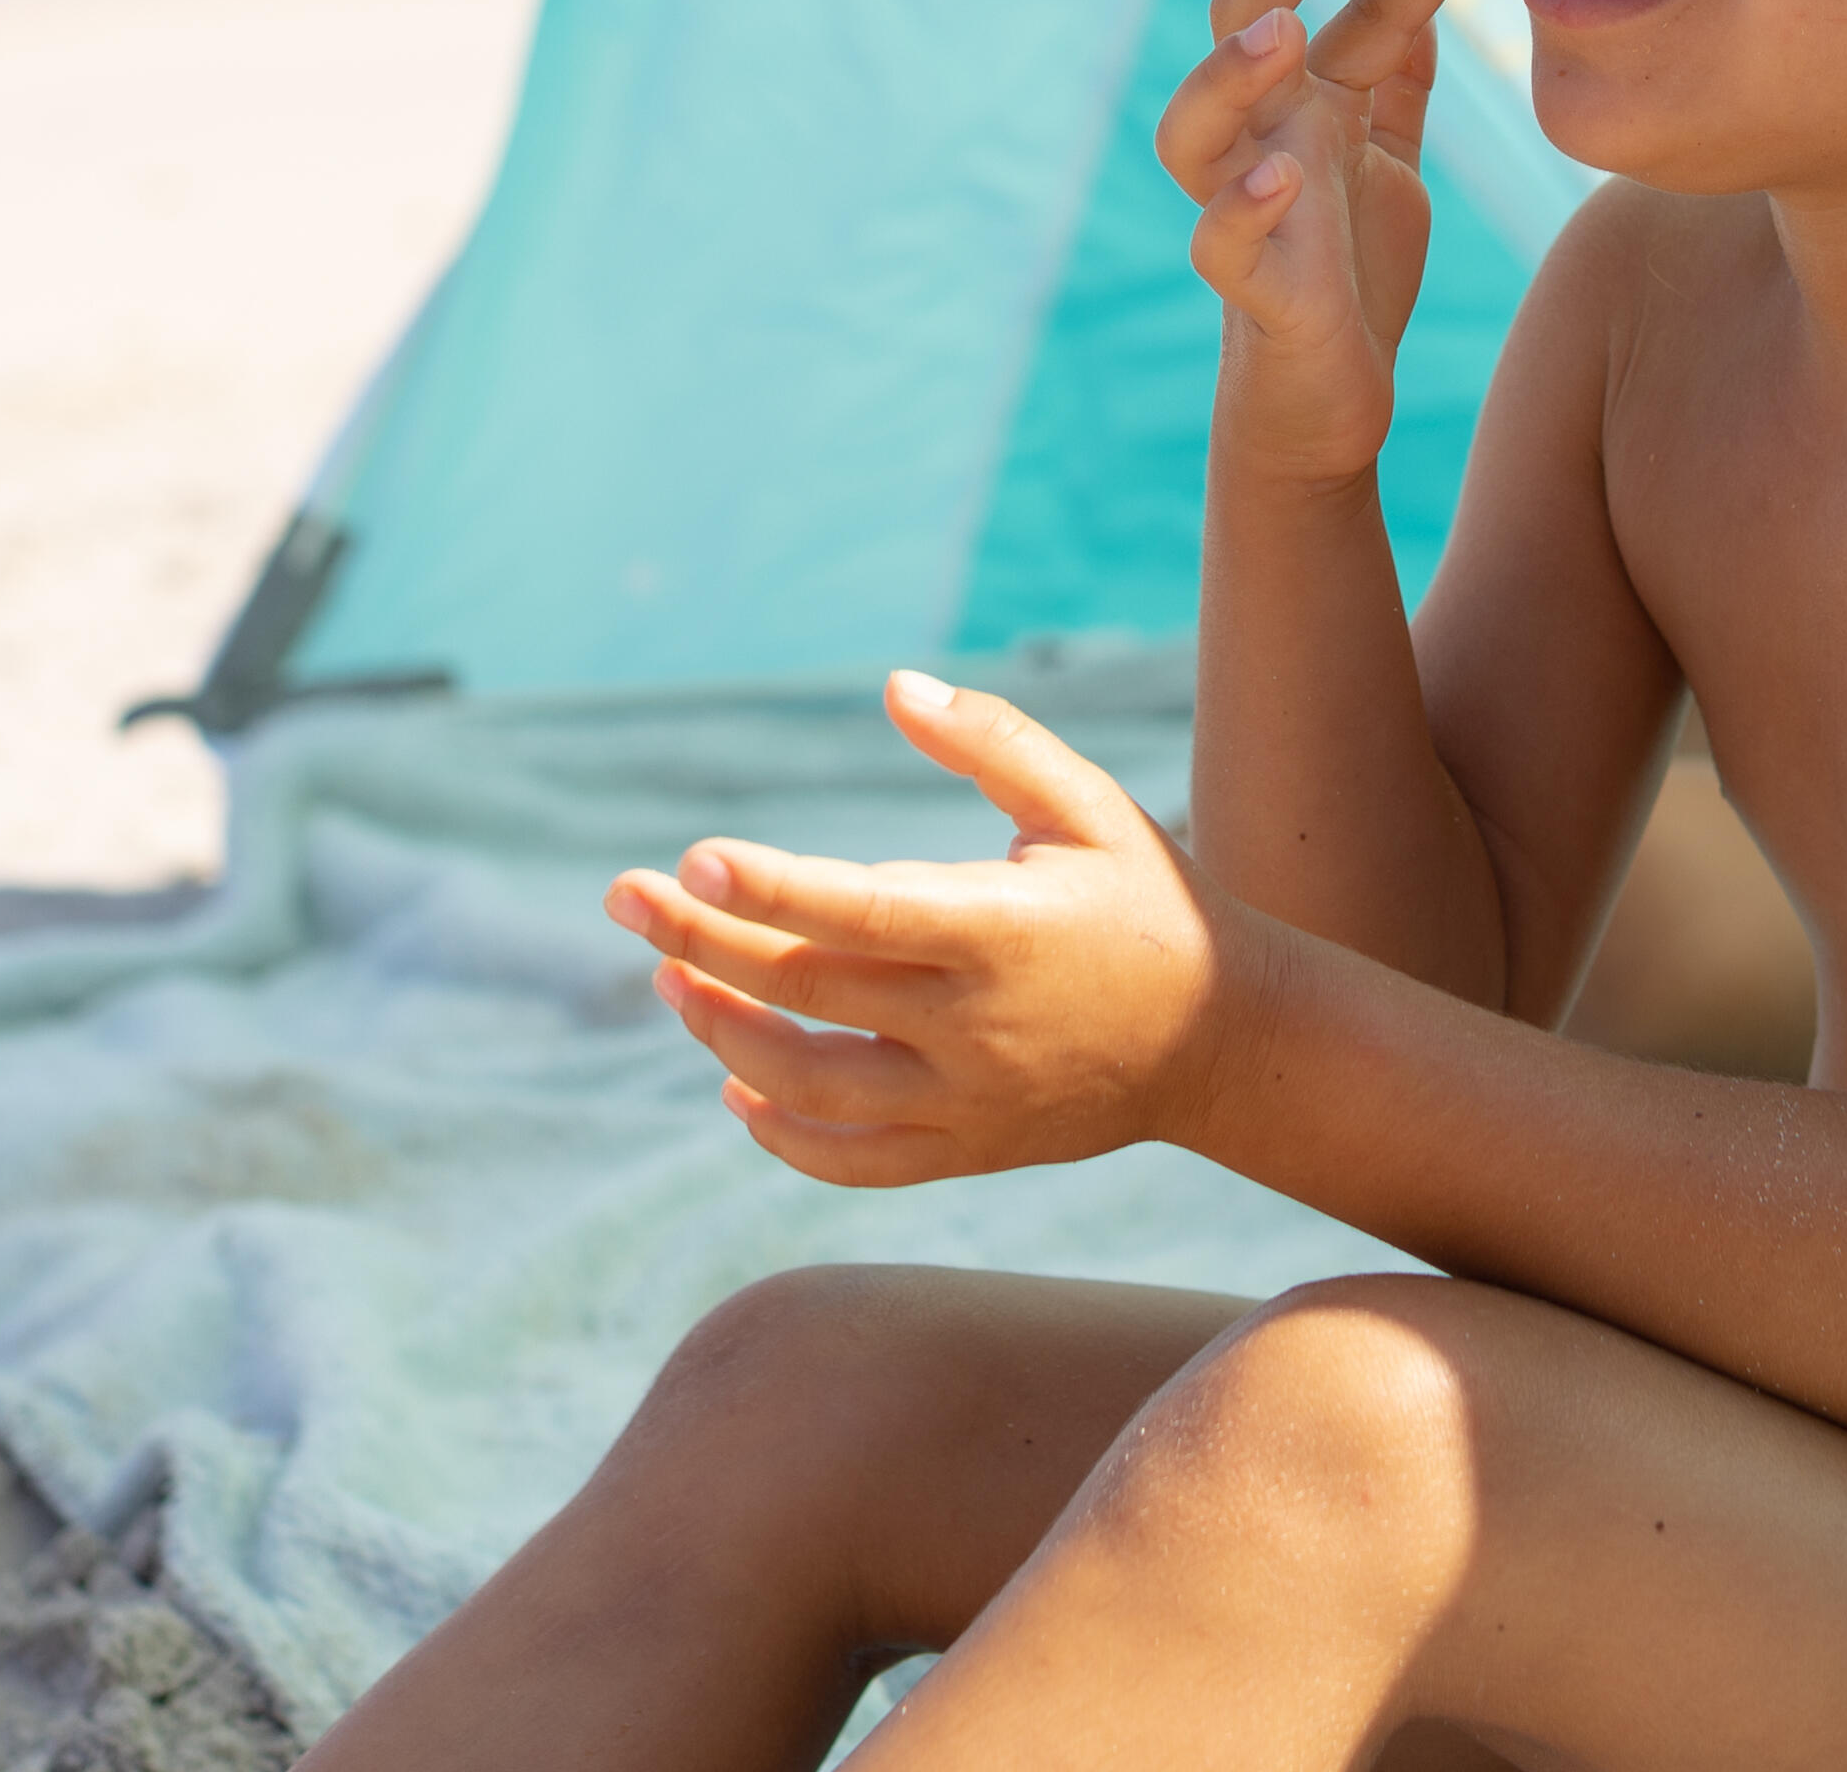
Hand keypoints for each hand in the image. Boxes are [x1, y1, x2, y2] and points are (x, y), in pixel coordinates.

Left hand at [609, 671, 1270, 1186]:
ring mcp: (968, 1099)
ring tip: (670, 981)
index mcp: (1001, 929)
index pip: (862, 911)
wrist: (1224, 1039)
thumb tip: (895, 687)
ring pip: (813, 1084)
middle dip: (701, 943)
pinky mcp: (967, 1149)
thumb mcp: (1086, 804)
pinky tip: (735, 1085)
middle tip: (622, 896)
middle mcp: (976, 1024)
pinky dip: (783, 1133)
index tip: (692, 860)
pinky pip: (853, 1158)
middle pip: (809, 990)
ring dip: (724, 1033)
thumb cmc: (1146, 898)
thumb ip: (992, 740)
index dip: (772, 890)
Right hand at [1152, 0, 1495, 481]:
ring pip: (1192, 124)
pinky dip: (1240, 208)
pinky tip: (1280, 178)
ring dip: (1227, 72)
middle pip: (1243, 18)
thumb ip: (1394, 81)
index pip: (1356, 6)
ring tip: (1284, 31)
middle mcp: (1266, 137)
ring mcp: (1246, 207)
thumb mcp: (1389, 160)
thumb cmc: (1353, 272)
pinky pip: (1217, 242)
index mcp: (1309, 104)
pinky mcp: (1252, 287)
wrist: (1331, 400)